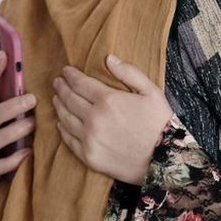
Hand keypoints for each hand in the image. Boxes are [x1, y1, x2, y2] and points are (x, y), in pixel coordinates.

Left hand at [52, 55, 172, 185]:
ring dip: (58, 106)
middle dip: (61, 88)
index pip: (80, 83)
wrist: (164, 161)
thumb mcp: (151, 92)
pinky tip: (61, 122)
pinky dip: (62, 128)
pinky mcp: (89, 157)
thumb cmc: (160, 124)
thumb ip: (129, 73)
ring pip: (65, 118)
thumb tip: (109, 58)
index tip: (65, 71)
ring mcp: (89, 139)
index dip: (70, 75)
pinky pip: (68, 140)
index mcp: (108, 100)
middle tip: (57, 82)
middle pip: (69, 99)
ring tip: (56, 99)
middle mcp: (93, 119)